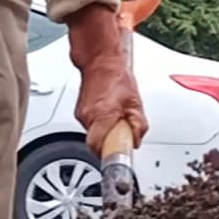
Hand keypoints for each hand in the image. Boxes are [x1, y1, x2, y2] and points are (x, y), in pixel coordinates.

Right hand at [67, 6, 148, 152]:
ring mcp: (82, 114)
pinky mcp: (80, 111)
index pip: (98, 147)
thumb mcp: (136, 102)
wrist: (101, 61)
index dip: (107, 154)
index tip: (116, 157)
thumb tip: (136, 139)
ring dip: (105, 130)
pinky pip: (91, 124)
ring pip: (94, 133)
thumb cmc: (117, 77)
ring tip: (116, 117)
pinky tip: (108, 111)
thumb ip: (138, 125)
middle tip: (121, 133)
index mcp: (102, 115)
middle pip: (97, 142)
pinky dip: (100, 123)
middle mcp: (88, 117)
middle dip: (110, 141)